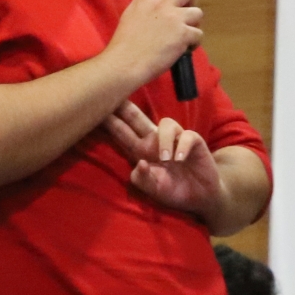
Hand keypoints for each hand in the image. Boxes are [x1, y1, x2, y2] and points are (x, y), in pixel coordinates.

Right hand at [102, 0, 202, 87]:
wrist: (126, 63)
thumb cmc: (124, 44)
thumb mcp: (131, 15)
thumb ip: (147, 7)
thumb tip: (159, 9)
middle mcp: (161, 2)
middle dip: (192, 0)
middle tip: (188, 14)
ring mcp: (174, 17)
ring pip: (197, 13)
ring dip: (194, 25)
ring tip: (183, 38)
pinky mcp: (183, 33)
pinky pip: (198, 34)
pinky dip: (194, 43)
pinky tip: (184, 50)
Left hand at [104, 102, 223, 221]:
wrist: (200, 197)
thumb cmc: (173, 190)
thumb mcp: (153, 190)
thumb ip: (142, 180)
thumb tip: (140, 164)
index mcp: (141, 151)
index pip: (123, 133)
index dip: (112, 122)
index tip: (95, 111)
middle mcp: (155, 141)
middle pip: (138, 118)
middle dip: (127, 108)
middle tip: (116, 97)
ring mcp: (175, 140)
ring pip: (166, 123)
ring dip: (163, 139)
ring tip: (165, 159)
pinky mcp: (193, 143)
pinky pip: (187, 136)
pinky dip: (182, 146)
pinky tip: (179, 159)